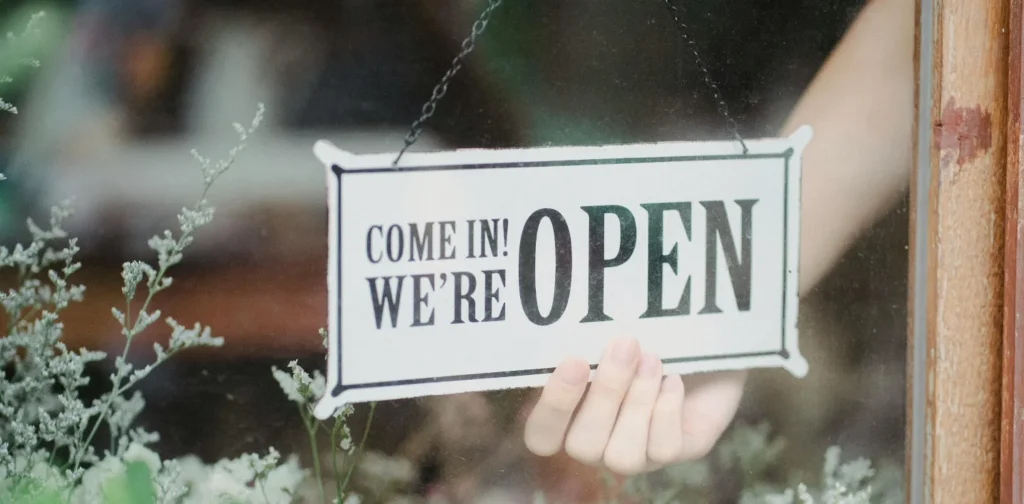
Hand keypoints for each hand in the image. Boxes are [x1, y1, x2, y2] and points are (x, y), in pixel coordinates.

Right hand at [522, 336, 745, 475]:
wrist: (701, 335)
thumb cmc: (643, 330)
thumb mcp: (609, 331)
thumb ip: (585, 340)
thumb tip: (570, 329)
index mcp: (569, 416)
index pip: (541, 436)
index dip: (553, 407)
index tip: (573, 361)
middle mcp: (598, 442)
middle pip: (582, 446)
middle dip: (605, 394)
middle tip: (625, 345)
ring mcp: (637, 453)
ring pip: (622, 456)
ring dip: (637, 404)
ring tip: (653, 360)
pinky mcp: (676, 450)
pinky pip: (664, 449)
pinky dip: (668, 410)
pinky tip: (674, 380)